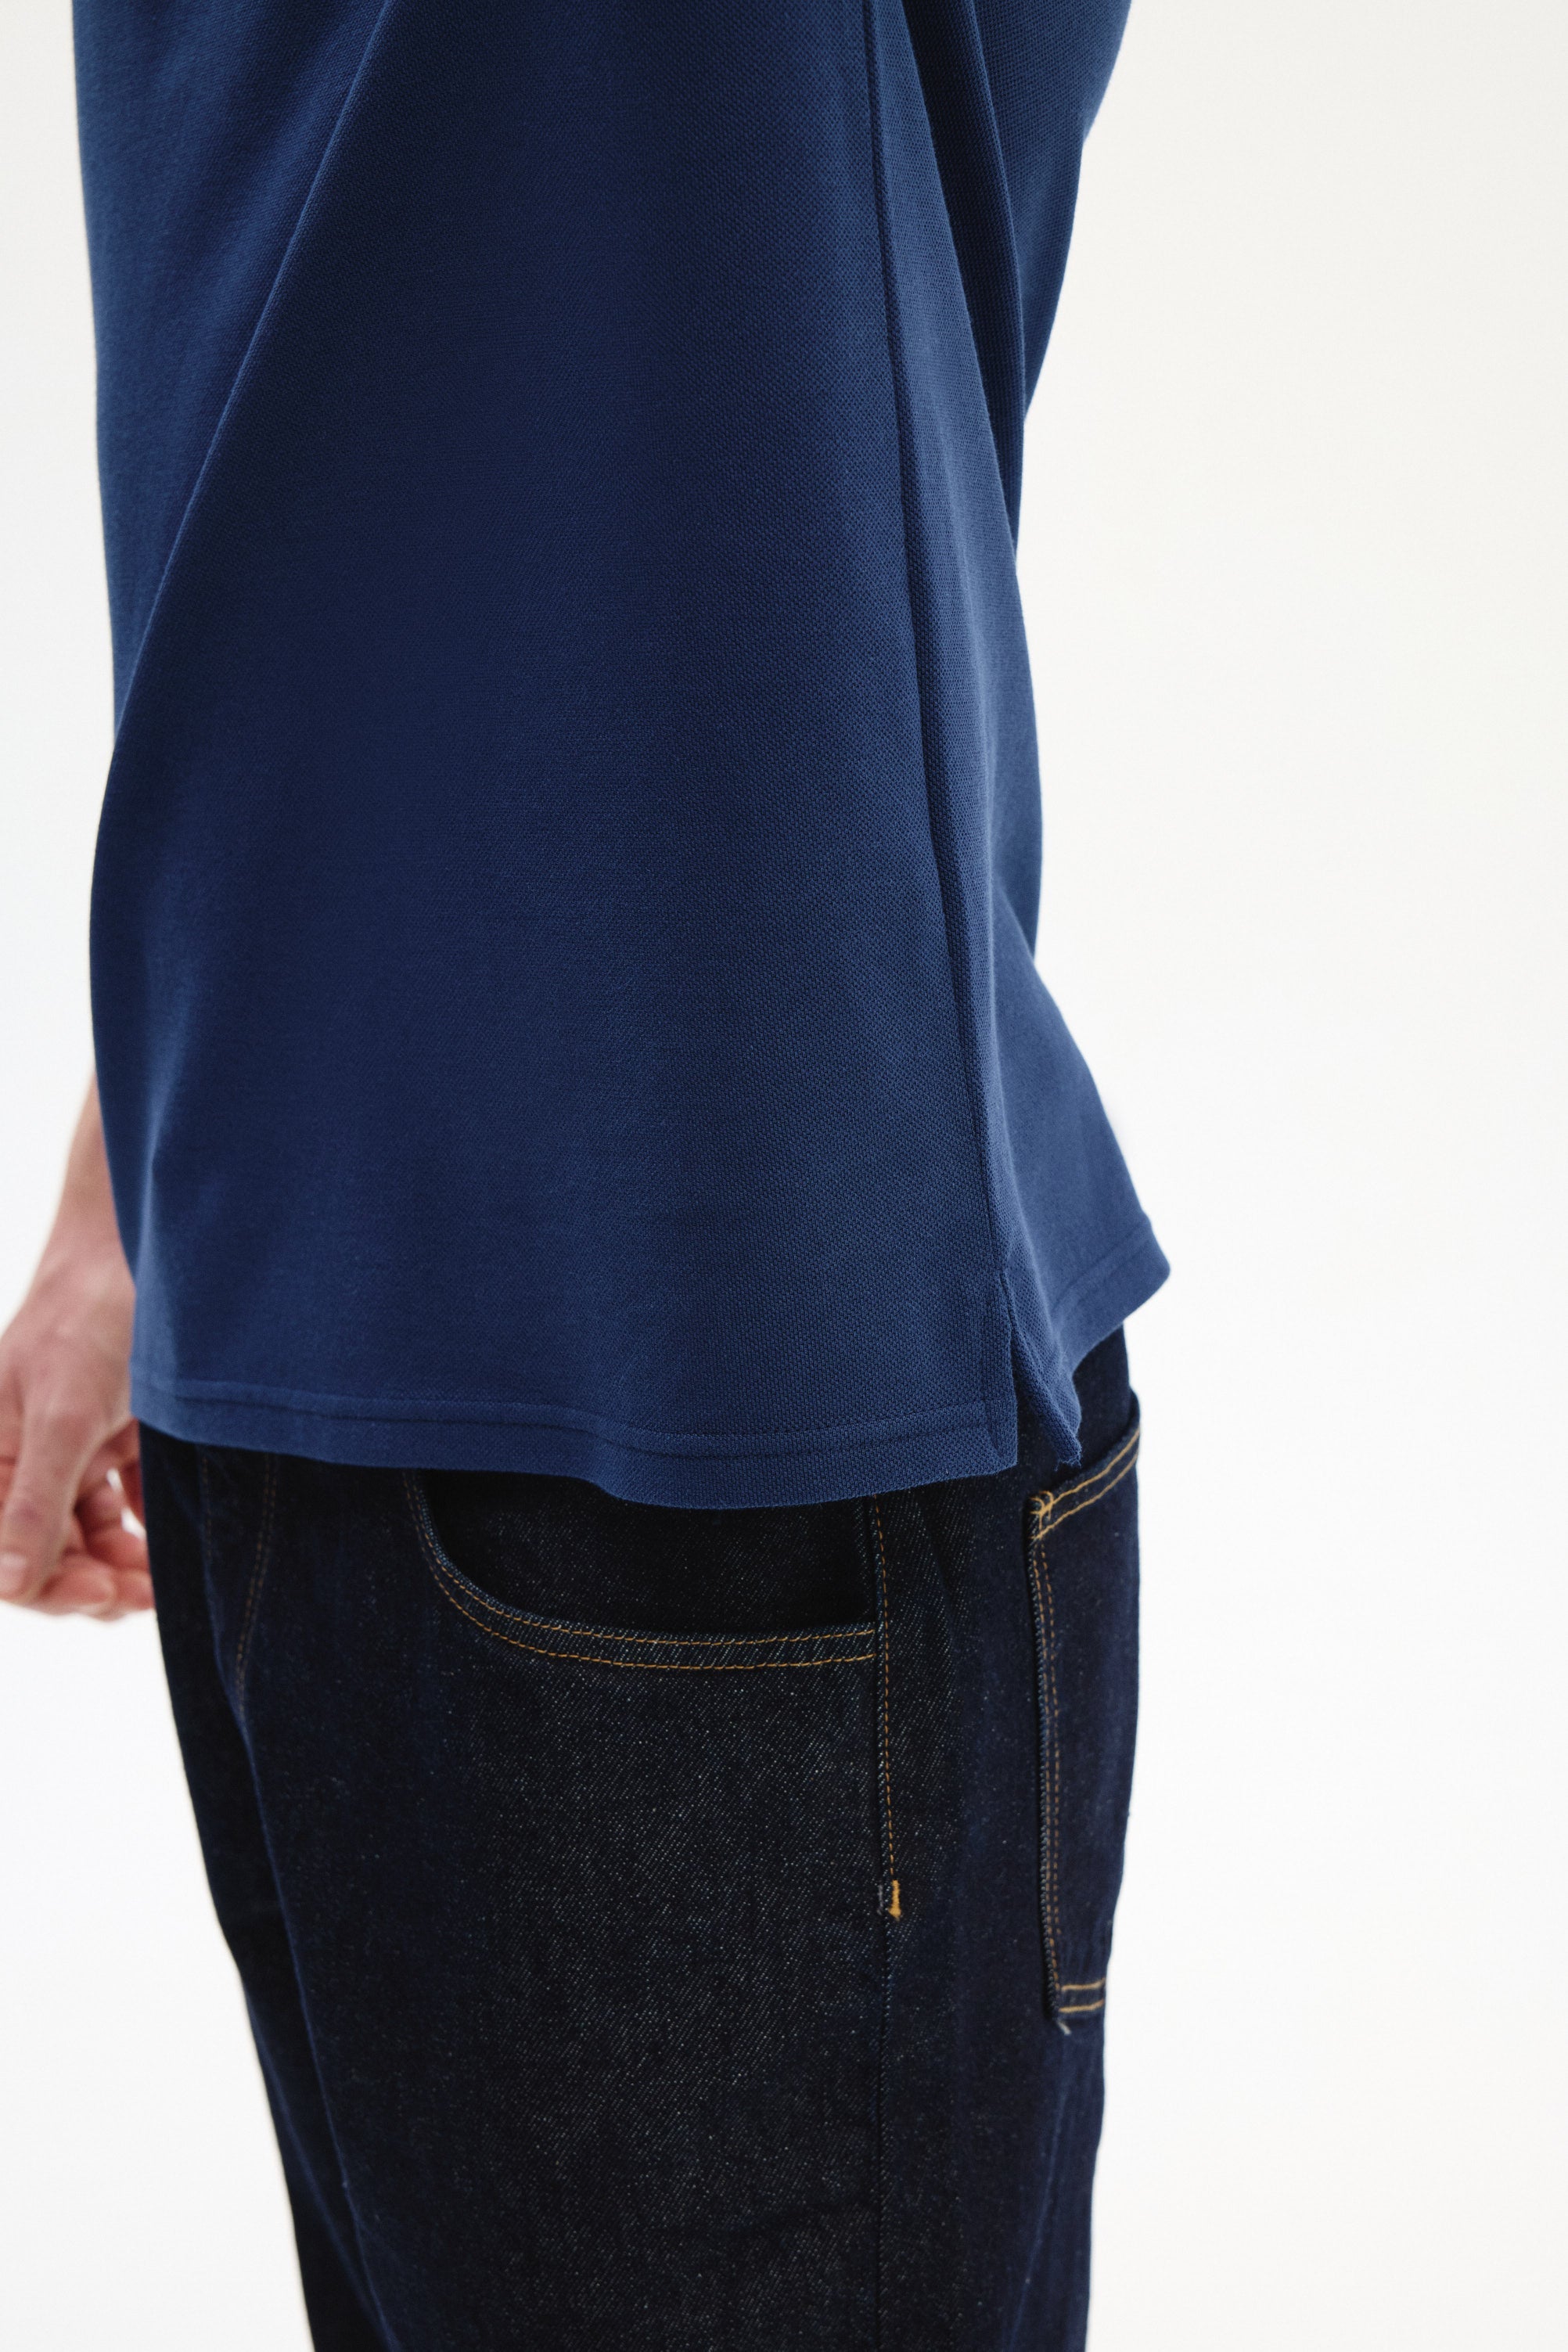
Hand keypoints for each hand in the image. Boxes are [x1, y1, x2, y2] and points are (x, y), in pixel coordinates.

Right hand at [0, 1083, 150, 1618]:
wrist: (152, 1247)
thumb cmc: (89, 1318)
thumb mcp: (63, 1415)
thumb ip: (34, 1502)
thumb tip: (8, 1585)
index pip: (0, 1551)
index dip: (43, 1585)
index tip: (99, 1595)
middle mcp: (22, 1457)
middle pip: (47, 1552)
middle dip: (90, 1580)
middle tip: (141, 1595)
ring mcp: (71, 1451)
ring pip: (89, 1538)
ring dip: (122, 1565)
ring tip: (160, 1581)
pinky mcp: (116, 1442)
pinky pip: (125, 1509)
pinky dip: (145, 1530)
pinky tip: (169, 1540)